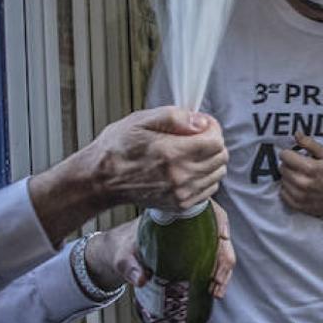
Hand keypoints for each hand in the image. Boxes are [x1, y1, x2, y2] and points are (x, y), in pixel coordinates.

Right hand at [80, 106, 227, 213]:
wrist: (101, 179)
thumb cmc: (117, 148)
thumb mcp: (141, 120)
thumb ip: (175, 117)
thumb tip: (200, 122)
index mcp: (172, 153)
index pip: (216, 142)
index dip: (212, 128)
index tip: (202, 124)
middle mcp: (180, 177)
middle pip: (221, 159)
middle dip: (213, 143)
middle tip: (197, 136)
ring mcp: (181, 194)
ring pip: (218, 175)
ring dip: (210, 161)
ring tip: (191, 153)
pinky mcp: (180, 205)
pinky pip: (208, 190)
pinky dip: (205, 178)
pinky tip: (188, 169)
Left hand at [85, 204, 236, 297]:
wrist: (119, 253)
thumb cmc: (122, 248)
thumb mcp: (123, 258)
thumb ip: (130, 268)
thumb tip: (142, 279)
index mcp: (175, 214)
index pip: (208, 210)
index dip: (220, 225)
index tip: (220, 244)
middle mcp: (189, 222)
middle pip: (219, 232)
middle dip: (223, 259)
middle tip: (216, 284)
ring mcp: (194, 236)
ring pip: (220, 247)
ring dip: (224, 269)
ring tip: (216, 291)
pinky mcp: (195, 250)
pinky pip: (214, 257)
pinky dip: (218, 273)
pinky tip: (215, 289)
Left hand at [277, 134, 322, 217]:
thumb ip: (310, 144)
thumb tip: (296, 134)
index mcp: (310, 168)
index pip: (285, 156)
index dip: (289, 153)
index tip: (294, 155)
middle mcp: (302, 183)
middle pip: (282, 168)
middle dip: (288, 165)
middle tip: (298, 166)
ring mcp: (298, 196)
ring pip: (282, 180)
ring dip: (288, 177)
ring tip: (299, 176)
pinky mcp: (297, 205)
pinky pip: (282, 194)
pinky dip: (287, 189)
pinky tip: (297, 187)